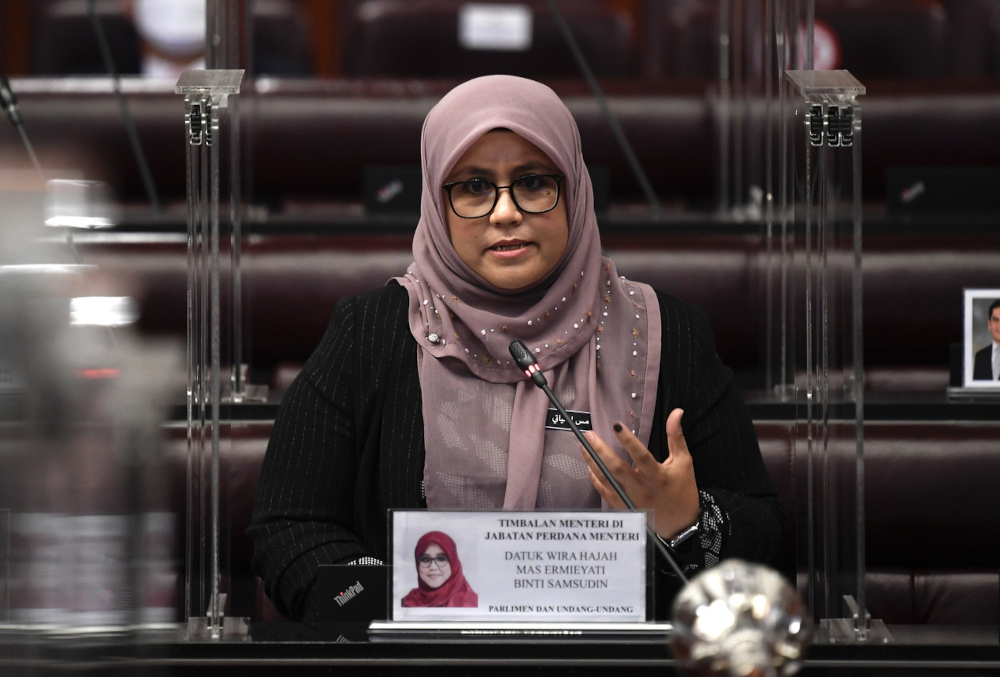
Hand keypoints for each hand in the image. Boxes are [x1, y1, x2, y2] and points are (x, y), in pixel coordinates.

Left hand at [581, 408, 699, 539]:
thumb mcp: (683, 462)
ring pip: (607, 480)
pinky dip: (596, 479)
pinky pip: (605, 492)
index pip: (641, 456)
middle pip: (617, 469)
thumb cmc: (683, 489)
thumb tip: (676, 412)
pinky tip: (590, 465)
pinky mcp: (624, 508)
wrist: (681, 524)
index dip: (628, 441)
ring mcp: (631, 500)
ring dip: (593, 463)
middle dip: (601, 451)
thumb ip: (676, 437)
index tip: (616, 425)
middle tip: (589, 434)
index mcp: (658, 476)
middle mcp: (642, 488)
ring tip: (583, 447)